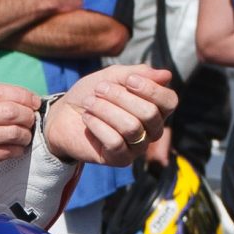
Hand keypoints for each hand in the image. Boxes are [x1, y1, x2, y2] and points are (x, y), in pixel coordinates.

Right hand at [0, 86, 40, 209]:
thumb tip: (3, 102)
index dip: (21, 95)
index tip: (32, 101)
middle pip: (8, 109)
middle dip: (27, 114)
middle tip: (32, 121)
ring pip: (10, 130)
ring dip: (24, 135)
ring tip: (25, 138)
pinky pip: (3, 152)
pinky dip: (15, 151)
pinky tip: (16, 152)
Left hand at [43, 64, 175, 164]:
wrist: (63, 116)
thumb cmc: (92, 94)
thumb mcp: (113, 76)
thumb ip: (138, 73)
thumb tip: (167, 75)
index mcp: (156, 108)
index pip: (169, 101)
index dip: (151, 89)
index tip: (128, 79)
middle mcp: (152, 130)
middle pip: (149, 114)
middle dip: (121, 96)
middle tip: (99, 89)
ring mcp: (138, 146)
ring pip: (132, 127)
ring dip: (106, 109)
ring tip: (89, 102)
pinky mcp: (121, 159)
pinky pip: (115, 142)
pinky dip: (98, 126)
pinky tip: (87, 119)